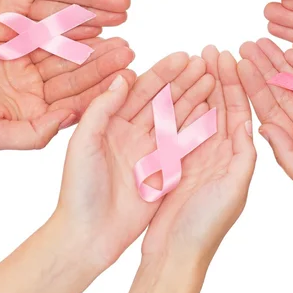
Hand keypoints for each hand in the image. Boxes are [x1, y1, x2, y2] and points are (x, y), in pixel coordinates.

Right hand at [0, 36, 134, 149]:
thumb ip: (34, 134)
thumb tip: (70, 121)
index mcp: (35, 115)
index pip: (77, 102)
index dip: (103, 90)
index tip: (127, 76)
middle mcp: (35, 93)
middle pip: (77, 76)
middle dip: (104, 64)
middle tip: (130, 50)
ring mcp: (27, 69)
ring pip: (66, 55)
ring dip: (91, 45)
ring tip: (117, 33)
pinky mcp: (17, 47)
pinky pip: (48, 35)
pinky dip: (68, 29)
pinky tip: (89, 20)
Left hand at [54, 53, 215, 271]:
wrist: (88, 236)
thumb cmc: (78, 189)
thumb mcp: (83, 142)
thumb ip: (103, 108)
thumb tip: (124, 76)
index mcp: (111, 122)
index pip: (141, 90)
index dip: (162, 72)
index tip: (183, 56)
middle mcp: (132, 132)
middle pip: (162, 100)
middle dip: (184, 80)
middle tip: (205, 62)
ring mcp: (149, 151)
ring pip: (175, 118)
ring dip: (194, 98)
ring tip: (213, 79)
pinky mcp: (162, 171)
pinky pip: (182, 144)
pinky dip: (197, 127)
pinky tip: (212, 110)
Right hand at [141, 48, 255, 261]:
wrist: (174, 252)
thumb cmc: (206, 227)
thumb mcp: (233, 189)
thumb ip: (244, 156)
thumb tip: (253, 121)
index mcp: (239, 155)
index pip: (239, 108)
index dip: (237, 81)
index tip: (231, 55)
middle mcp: (222, 151)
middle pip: (221, 104)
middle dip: (218, 75)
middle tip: (210, 48)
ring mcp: (200, 154)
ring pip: (202, 110)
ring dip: (200, 84)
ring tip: (196, 59)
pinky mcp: (178, 160)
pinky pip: (181, 125)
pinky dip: (180, 105)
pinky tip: (177, 87)